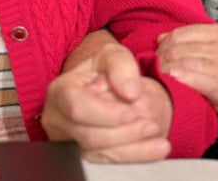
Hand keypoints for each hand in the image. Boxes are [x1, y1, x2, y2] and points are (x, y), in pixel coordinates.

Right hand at [42, 43, 173, 162]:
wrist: (105, 84)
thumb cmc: (105, 68)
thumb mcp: (113, 55)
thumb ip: (121, 66)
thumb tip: (130, 92)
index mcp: (60, 90)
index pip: (78, 107)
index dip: (107, 113)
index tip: (133, 111)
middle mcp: (58, 118)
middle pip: (89, 135)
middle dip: (124, 133)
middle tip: (152, 124)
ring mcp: (68, 139)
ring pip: (98, 153)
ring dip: (132, 148)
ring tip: (158, 138)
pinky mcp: (82, 153)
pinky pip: (106, 161)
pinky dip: (133, 156)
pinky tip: (155, 150)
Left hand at [157, 23, 217, 137]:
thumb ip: (196, 44)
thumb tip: (162, 38)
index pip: (179, 34)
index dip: (162, 47)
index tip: (156, 61)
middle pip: (178, 48)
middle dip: (160, 61)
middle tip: (153, 75)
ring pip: (184, 62)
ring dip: (165, 73)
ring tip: (159, 83)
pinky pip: (197, 79)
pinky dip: (182, 80)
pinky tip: (174, 83)